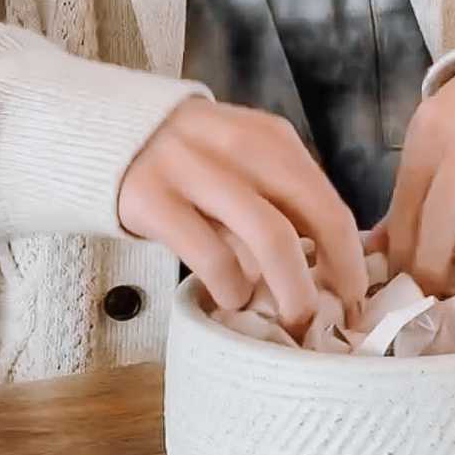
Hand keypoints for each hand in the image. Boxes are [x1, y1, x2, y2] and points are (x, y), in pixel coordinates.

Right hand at [119, 98, 367, 328]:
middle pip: (314, 215)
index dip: (352, 256)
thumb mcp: (237, 166)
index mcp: (268, 138)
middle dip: (336, 276)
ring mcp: (193, 168)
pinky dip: (232, 286)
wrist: (95, 135)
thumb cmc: (182, 164)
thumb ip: (276, 202)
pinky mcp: (152, 197)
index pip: (329, 201)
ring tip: (290, 319)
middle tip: (333, 319)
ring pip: (271, 236)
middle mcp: (238, 145)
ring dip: (292, 289)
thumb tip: (327, 269)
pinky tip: (232, 299)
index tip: (359, 298)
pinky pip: (211, 254)